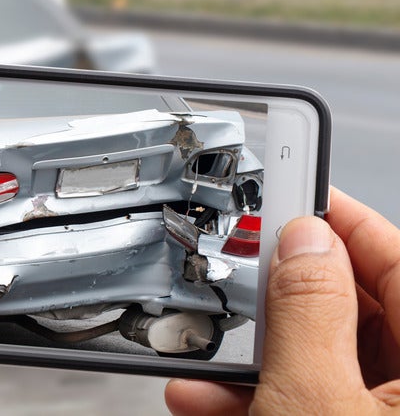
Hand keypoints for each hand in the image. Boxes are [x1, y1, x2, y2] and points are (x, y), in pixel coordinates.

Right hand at [165, 187, 399, 414]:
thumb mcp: (312, 402)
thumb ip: (307, 312)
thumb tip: (301, 241)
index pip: (398, 261)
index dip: (342, 220)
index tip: (295, 192)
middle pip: (355, 307)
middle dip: (282, 295)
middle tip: (243, 272)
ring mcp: (384, 412)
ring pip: (323, 358)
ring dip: (255, 355)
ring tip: (206, 354)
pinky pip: (308, 397)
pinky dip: (257, 394)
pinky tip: (209, 396)